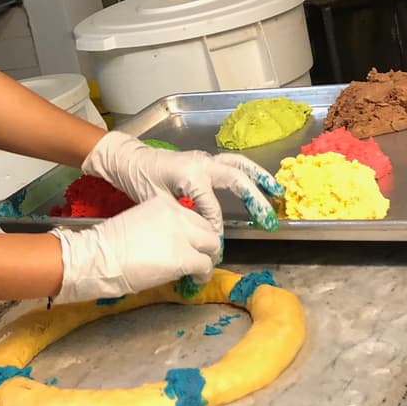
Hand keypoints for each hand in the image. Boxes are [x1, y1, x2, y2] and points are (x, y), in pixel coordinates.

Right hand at [50, 195, 221, 303]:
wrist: (98, 257)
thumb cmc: (109, 245)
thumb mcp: (139, 224)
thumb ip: (161, 229)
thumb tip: (172, 245)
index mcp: (163, 204)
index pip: (192, 216)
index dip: (196, 232)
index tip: (193, 243)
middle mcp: (177, 215)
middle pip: (207, 228)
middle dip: (207, 244)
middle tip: (203, 257)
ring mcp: (182, 236)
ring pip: (213, 245)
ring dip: (209, 258)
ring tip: (202, 270)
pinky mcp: (184, 257)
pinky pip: (205, 265)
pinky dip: (204, 274)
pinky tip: (196, 280)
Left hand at [81, 131, 282, 229]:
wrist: (130, 159)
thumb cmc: (140, 180)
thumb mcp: (159, 203)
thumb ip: (183, 217)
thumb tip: (203, 234)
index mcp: (191, 175)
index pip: (212, 209)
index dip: (216, 230)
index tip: (217, 246)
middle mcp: (202, 163)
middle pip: (236, 180)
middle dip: (255, 199)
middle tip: (268, 217)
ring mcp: (205, 158)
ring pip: (238, 165)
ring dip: (258, 177)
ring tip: (276, 190)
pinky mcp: (204, 159)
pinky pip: (231, 163)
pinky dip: (247, 172)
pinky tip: (258, 181)